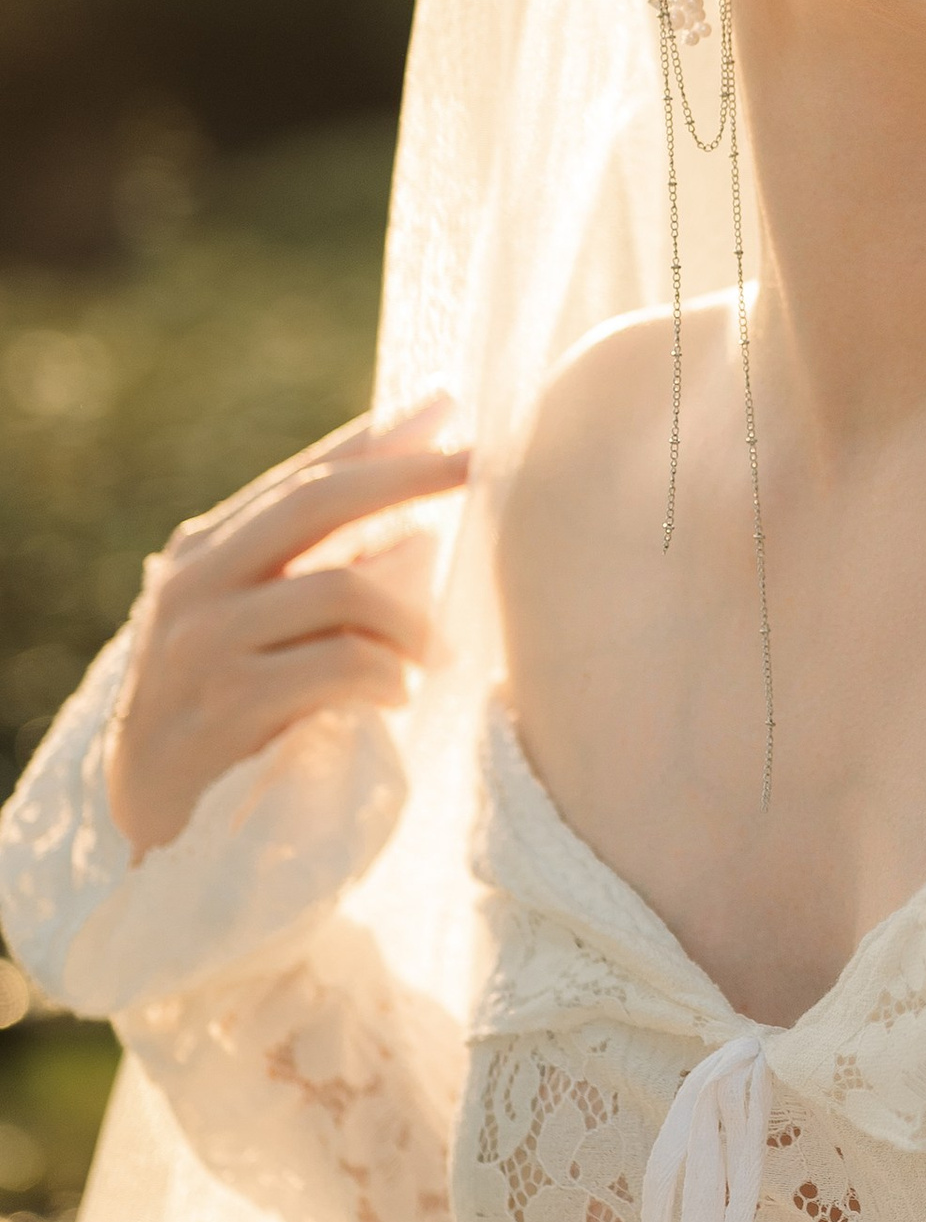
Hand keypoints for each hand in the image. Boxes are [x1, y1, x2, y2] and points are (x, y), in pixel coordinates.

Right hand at [103, 398, 471, 859]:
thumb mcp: (255, 629)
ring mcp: (204, 644)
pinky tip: (396, 696)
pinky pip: (339, 665)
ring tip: (434, 652)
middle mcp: (195, 585)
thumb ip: (313, 575)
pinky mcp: (226, 708)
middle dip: (405, 476)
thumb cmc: (221, 713)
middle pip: (316, 502)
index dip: (376, 439)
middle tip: (479, 464)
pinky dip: (385, 676)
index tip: (446, 403)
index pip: (302, 477)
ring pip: (340, 587)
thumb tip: (416, 527)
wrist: (150, 818)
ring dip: (409, 616)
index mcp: (204, 553)